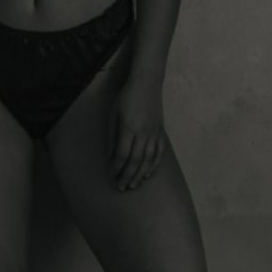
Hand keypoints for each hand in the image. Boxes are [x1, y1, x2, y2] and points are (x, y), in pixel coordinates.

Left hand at [108, 73, 164, 190]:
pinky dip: (153, 165)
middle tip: (121, 187)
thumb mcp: (113, 114)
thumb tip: (110, 157)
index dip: (116, 168)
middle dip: (127, 176)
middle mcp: (143, 133)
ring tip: (133, 185)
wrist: (147, 83)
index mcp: (129, 128)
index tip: (112, 177)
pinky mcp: (161, 132)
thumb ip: (111, 136)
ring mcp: (154, 133)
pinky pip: (159, 153)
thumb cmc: (126, 97)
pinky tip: (148, 174)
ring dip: (140, 175)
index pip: (122, 154)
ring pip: (148, 160)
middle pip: (135, 161)